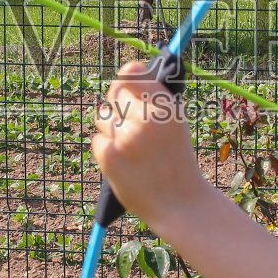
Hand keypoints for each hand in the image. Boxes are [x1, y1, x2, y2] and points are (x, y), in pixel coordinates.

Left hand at [91, 60, 214, 232]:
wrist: (180, 204)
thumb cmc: (176, 161)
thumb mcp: (176, 124)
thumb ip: (154, 100)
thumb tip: (127, 75)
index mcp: (166, 107)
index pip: (132, 73)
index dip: (126, 77)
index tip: (126, 84)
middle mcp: (146, 118)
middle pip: (114, 93)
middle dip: (117, 105)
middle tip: (130, 124)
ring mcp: (126, 137)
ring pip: (102, 117)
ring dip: (110, 129)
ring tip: (131, 148)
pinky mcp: (109, 155)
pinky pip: (97, 141)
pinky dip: (106, 151)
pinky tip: (125, 163)